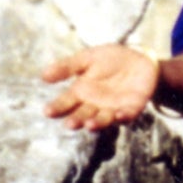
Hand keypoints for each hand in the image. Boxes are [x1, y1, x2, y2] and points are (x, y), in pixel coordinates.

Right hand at [43, 43, 159, 130]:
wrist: (139, 58)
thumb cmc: (110, 59)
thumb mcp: (88, 58)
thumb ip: (67, 66)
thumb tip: (43, 75)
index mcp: (82, 92)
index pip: (66, 102)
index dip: (57, 107)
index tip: (47, 111)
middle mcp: (94, 105)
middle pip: (82, 115)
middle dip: (76, 120)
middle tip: (70, 124)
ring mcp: (112, 108)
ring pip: (102, 119)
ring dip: (96, 123)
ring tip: (89, 124)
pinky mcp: (131, 109)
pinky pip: (126, 116)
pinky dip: (122, 116)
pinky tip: (118, 114)